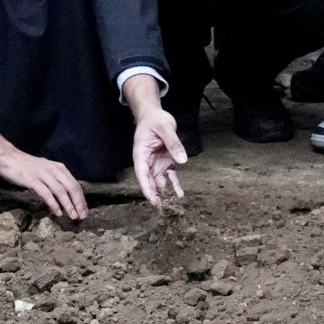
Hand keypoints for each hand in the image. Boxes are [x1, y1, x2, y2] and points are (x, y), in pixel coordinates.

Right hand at [0, 133, 87, 220]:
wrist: (8, 157)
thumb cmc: (26, 166)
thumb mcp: (45, 170)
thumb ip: (55, 180)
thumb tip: (64, 197)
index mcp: (59, 168)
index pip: (75, 184)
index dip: (81, 199)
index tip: (85, 211)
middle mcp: (54, 170)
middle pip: (71, 188)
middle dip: (78, 203)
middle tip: (82, 216)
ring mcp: (43, 175)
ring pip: (61, 191)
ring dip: (68, 205)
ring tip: (73, 216)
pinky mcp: (33, 180)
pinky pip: (46, 193)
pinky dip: (53, 204)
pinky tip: (57, 213)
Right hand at [125, 77, 186, 207]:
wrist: (154, 114)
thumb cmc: (155, 119)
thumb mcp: (165, 128)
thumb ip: (173, 143)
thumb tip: (182, 160)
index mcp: (141, 153)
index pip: (142, 173)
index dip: (146, 187)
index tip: (152, 199)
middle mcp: (147, 161)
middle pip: (150, 180)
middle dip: (155, 195)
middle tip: (162, 209)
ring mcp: (155, 162)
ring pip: (160, 181)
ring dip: (165, 192)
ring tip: (173, 205)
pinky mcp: (164, 161)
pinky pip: (169, 175)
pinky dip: (174, 184)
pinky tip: (180, 194)